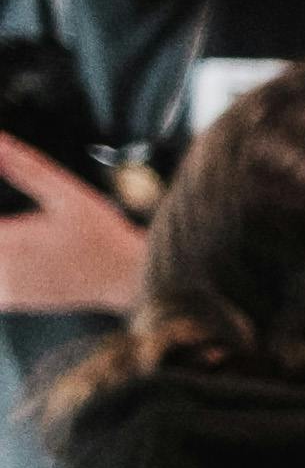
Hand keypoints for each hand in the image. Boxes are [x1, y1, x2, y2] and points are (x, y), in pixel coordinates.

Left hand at [0, 128, 144, 314]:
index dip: (2, 219)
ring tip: (15, 233)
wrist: (128, 280)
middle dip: (3, 229)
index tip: (12, 214)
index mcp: (8, 240)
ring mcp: (4, 288)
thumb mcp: (67, 193)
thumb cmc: (103, 235)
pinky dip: (0, 264)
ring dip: (1, 242)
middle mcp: (2, 269)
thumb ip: (25, 167)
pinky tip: (14, 252)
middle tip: (15, 223)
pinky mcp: (9, 300)